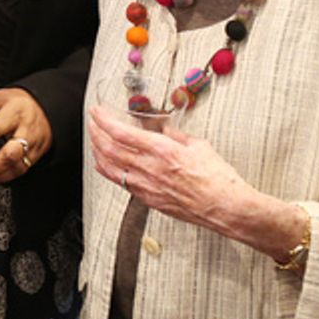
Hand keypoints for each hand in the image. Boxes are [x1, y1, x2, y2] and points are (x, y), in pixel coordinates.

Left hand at [88, 105, 250, 232]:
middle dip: (95, 133)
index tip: (97, 111)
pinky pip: (121, 183)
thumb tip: (163, 128)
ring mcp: (147, 187)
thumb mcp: (198, 145)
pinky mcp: (149, 200)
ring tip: (95, 140)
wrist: (227, 207)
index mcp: (162, 151)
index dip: (104, 120)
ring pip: (110, 168)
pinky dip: (109, 170)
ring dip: (97, 151)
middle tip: (92, 122)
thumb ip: (175, 135)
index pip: (121, 133)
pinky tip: (108, 164)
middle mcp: (150, 169)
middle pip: (109, 149)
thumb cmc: (218, 178)